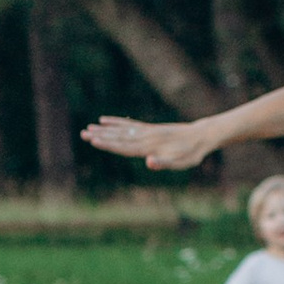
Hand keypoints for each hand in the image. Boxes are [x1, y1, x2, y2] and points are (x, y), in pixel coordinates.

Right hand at [83, 116, 215, 169]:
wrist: (201, 136)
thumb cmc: (191, 153)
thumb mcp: (180, 162)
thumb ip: (164, 163)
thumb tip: (149, 162)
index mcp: (149, 147)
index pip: (125, 146)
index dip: (108, 144)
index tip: (93, 141)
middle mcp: (145, 137)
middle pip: (118, 137)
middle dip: (100, 136)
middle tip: (82, 134)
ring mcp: (147, 131)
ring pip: (120, 130)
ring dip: (104, 130)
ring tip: (87, 128)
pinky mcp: (150, 128)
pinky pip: (129, 124)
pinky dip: (116, 122)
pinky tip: (104, 120)